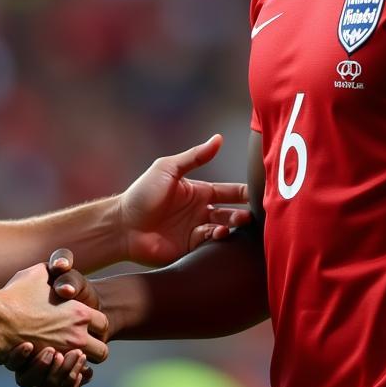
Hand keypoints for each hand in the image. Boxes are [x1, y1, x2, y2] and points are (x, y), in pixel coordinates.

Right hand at [0, 249, 98, 386]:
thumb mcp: (40, 272)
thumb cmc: (17, 293)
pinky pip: (69, 381)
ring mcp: (63, 354)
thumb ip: (56, 269)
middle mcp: (77, 336)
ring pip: (87, 367)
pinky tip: (58, 365)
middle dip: (94, 347)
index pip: (104, 324)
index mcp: (80, 313)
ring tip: (70, 355)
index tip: (85, 324)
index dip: (96, 324)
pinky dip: (67, 376)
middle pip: (102, 350)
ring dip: (80, 363)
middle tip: (81, 342)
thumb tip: (62, 266)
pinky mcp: (49, 369)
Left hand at [120, 134, 250, 266]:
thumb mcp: (169, 168)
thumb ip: (195, 156)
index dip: (245, 192)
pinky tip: (219, 232)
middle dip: (244, 212)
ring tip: (240, 222)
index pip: (229, 192)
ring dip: (233, 225)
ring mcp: (195, 230)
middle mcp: (200, 211)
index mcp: (198, 192)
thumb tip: (219, 138)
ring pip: (224, 228)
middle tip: (254, 213)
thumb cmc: (142, 193)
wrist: (123, 225)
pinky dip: (218, 238)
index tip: (262, 192)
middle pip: (231, 212)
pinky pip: (210, 243)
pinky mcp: (190, 248)